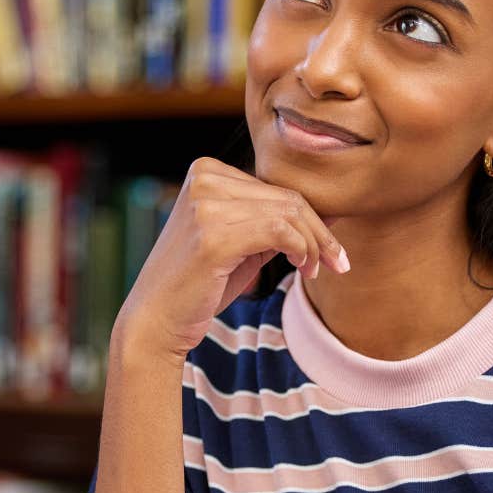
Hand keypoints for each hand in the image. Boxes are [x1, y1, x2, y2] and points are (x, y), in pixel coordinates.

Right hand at [114, 157, 346, 360]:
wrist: (156, 320)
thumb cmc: (200, 284)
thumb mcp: (243, 244)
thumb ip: (279, 224)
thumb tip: (333, 213)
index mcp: (206, 171)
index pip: (277, 187)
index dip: (312, 219)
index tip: (331, 252)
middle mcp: (204, 179)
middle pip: (287, 197)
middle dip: (320, 233)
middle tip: (337, 264)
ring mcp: (206, 205)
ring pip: (288, 213)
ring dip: (312, 246)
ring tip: (313, 271)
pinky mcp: (213, 235)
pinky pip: (279, 231)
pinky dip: (301, 250)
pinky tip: (301, 269)